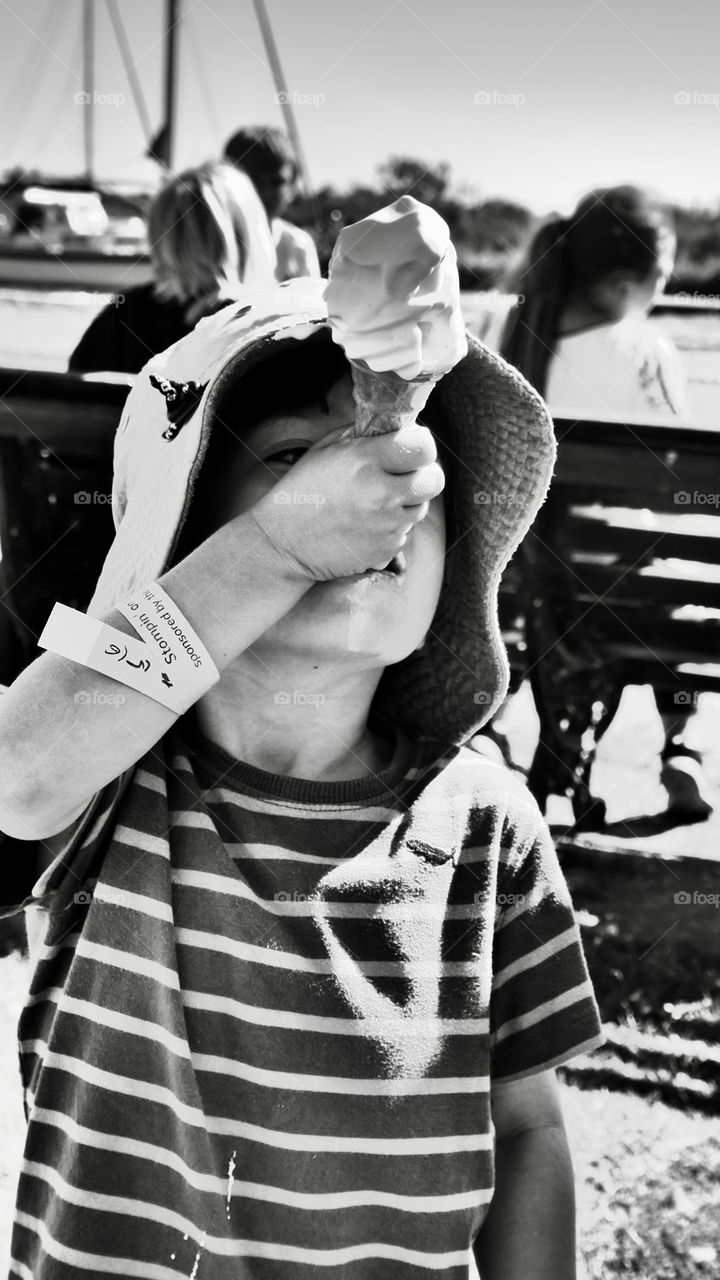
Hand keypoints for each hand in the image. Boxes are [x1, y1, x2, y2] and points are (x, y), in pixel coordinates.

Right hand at [249, 423, 444, 581]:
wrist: (284, 544)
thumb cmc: (301, 492)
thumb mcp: (325, 450)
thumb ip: (363, 436)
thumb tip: (394, 428)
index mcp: (365, 461)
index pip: (423, 447)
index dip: (420, 446)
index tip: (409, 449)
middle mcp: (381, 493)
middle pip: (434, 479)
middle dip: (422, 474)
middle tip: (403, 476)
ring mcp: (386, 524)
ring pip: (421, 507)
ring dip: (406, 502)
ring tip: (376, 502)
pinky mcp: (386, 549)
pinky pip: (404, 532)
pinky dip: (392, 527)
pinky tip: (366, 524)